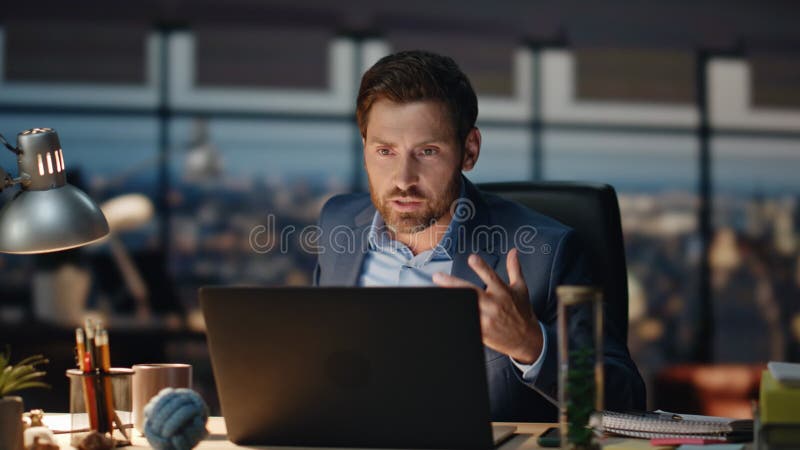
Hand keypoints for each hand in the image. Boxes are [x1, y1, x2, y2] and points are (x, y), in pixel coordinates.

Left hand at [432, 248, 542, 363]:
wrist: (527, 338)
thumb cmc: (522, 311)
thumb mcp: (521, 288)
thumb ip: (514, 268)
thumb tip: (513, 252)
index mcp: (502, 291)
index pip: (491, 276)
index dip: (481, 267)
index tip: (472, 258)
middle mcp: (494, 304)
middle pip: (471, 292)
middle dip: (453, 284)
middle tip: (438, 277)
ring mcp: (487, 319)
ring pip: (466, 307)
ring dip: (452, 300)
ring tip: (437, 294)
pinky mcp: (482, 331)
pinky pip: (467, 321)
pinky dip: (458, 315)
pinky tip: (447, 311)